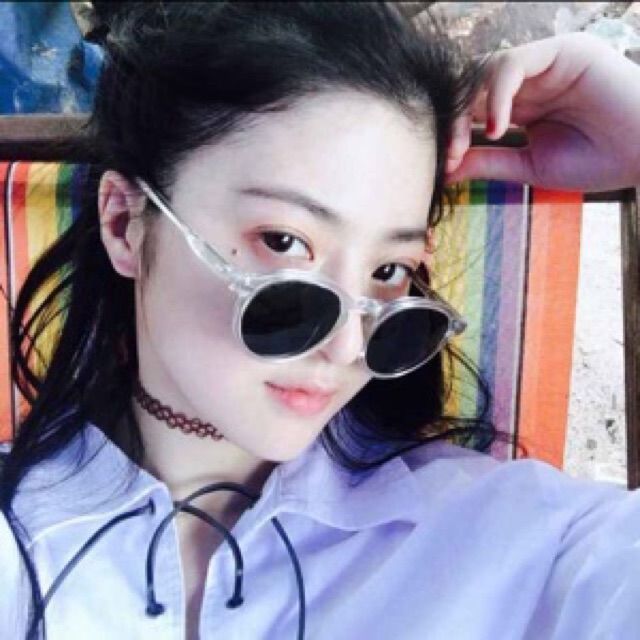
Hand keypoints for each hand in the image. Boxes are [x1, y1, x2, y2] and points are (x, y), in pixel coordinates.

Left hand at [445, 33, 639, 191]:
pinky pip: (513, 63)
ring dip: (468, 109)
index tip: (445, 165)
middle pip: (473, 88)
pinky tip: (500, 128)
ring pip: (486, 71)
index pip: (473, 109)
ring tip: (466, 145)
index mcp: (523, 106)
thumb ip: (490, 162)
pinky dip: (497, 94)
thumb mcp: (530, 166)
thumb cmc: (597, 161)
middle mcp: (531, 81)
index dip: (454, 134)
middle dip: (454, 121)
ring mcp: (546, 63)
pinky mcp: (562, 50)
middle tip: (449, 155)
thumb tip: (446, 169)